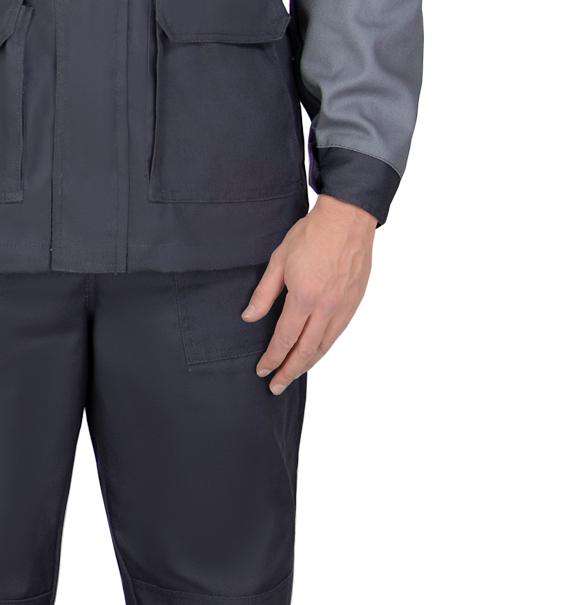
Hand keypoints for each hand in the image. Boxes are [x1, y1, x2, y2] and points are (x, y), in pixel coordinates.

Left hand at [242, 195, 376, 394]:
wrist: (348, 218)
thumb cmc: (312, 234)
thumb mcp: (279, 260)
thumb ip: (264, 293)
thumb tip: (250, 317)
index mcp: (304, 297)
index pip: (284, 338)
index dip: (272, 358)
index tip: (262, 369)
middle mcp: (326, 307)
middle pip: (306, 350)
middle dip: (289, 371)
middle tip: (276, 386)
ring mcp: (343, 306)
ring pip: (325, 345)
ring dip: (308, 364)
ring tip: (294, 374)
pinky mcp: (355, 302)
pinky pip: (338, 333)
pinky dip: (325, 348)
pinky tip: (317, 353)